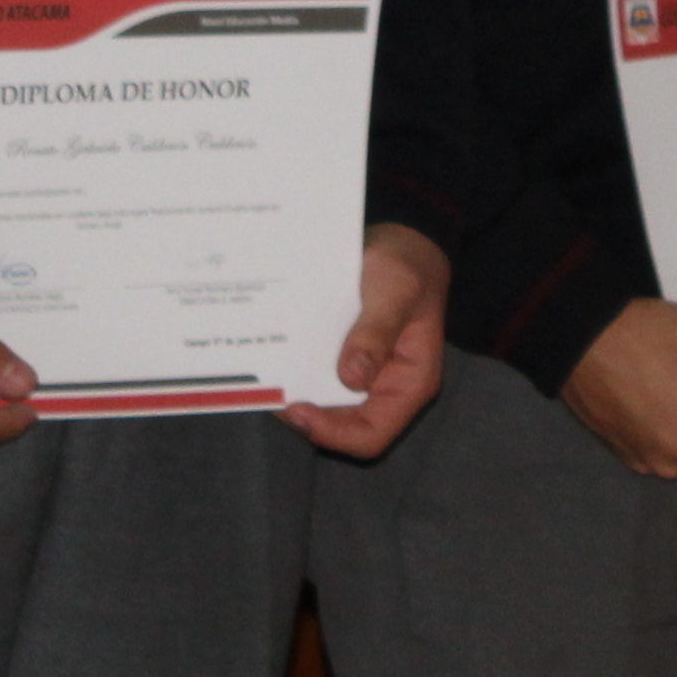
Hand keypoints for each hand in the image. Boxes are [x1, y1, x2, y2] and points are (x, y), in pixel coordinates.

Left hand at [285, 225, 451, 459]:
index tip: (298, 409)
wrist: (402, 243)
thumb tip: (351, 378)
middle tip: (270, 390)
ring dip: (296, 395)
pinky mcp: (343, 360)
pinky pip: (317, 378)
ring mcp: (363, 377)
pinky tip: (274, 358)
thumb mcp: (396, 293)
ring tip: (266, 375)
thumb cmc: (406, 268)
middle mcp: (385, 389)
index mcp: (410, 383)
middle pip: (343, 427)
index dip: (334, 433)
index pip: (372, 434)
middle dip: (306, 416)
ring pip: (325, 406)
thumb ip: (376, 333)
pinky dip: (295, 374)